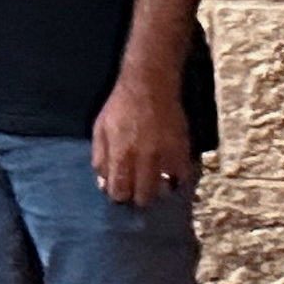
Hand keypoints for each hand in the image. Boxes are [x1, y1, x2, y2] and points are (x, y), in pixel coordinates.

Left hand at [92, 67, 193, 206]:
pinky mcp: (183, 150)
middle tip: (136, 191)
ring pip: (163, 189)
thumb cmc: (121, 107)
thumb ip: (100, 158)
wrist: (150, 85)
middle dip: (137, 197)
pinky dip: (175, 180)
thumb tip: (104, 184)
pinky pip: (182, 177)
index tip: (120, 193)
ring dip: (157, 191)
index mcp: (121, 153)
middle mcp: (144, 158)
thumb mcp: (100, 130)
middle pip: (143, 195)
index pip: (120, 190)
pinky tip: (169, 176)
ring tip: (152, 185)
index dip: (119, 196)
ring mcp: (166, 155)